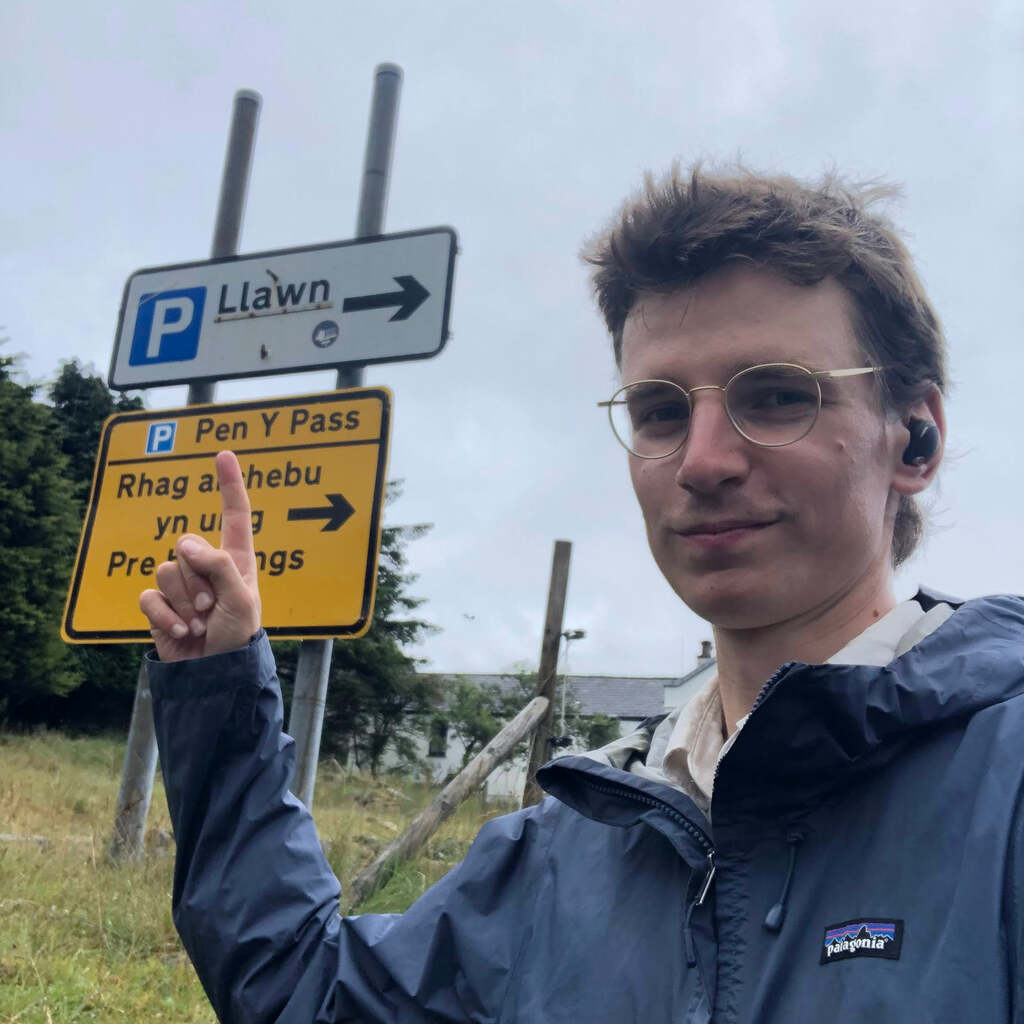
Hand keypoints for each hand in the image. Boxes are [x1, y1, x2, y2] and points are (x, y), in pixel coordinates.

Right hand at [139, 450, 261, 660]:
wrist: (216, 675)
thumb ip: (218, 566)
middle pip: (185, 545)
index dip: (229, 485)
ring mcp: (182, 585)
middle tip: (212, 607)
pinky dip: (165, 615)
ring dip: (183, 600)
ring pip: (165, 569)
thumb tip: (185, 545)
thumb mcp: (242, 600)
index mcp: (236, 560)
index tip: (223, 454)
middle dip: (196, 577)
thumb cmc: (238, 638)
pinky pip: (149, 594)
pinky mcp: (160, 605)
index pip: (234, 516)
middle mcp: (207, 566)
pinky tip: (183, 632)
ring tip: (201, 622)